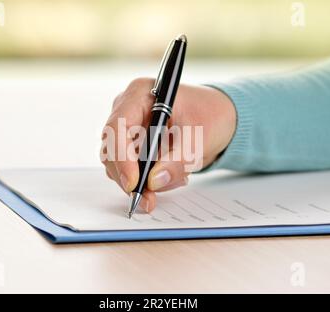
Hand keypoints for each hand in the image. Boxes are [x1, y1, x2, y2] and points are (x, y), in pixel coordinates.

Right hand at [100, 78, 235, 212]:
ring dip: (141, 180)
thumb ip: (178, 161)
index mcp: (141, 95)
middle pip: (112, 148)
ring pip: (117, 163)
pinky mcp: (131, 143)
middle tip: (149, 199)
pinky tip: (172, 174)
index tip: (133, 183)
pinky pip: (128, 168)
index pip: (118, 127)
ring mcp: (128, 126)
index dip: (121, 157)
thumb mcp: (200, 138)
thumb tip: (154, 182)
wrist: (217, 116)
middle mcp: (128, 108)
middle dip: (130, 177)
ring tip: (177, 177)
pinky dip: (147, 179)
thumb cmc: (210, 116)